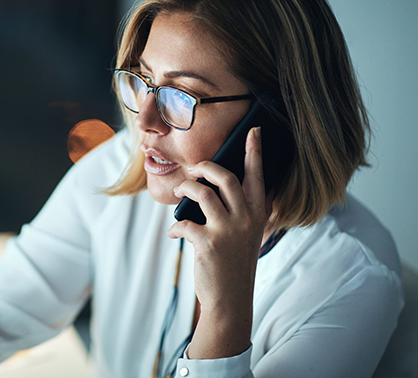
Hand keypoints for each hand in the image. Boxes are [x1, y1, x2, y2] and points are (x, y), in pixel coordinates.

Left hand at [167, 127, 269, 357]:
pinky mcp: (208, 243)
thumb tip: (212, 186)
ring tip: (179, 192)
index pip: (257, 176)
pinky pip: (184, 222)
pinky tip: (175, 234)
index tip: (252, 132)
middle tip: (193, 171)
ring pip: (202, 193)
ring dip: (185, 189)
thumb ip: (239, 211)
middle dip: (204, 167)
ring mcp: (228, 231)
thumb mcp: (247, 234)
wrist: (230, 300)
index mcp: (258, 214)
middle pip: (225, 177)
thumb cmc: (234, 263)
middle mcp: (246, 219)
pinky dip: (175, 227)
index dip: (254, 152)